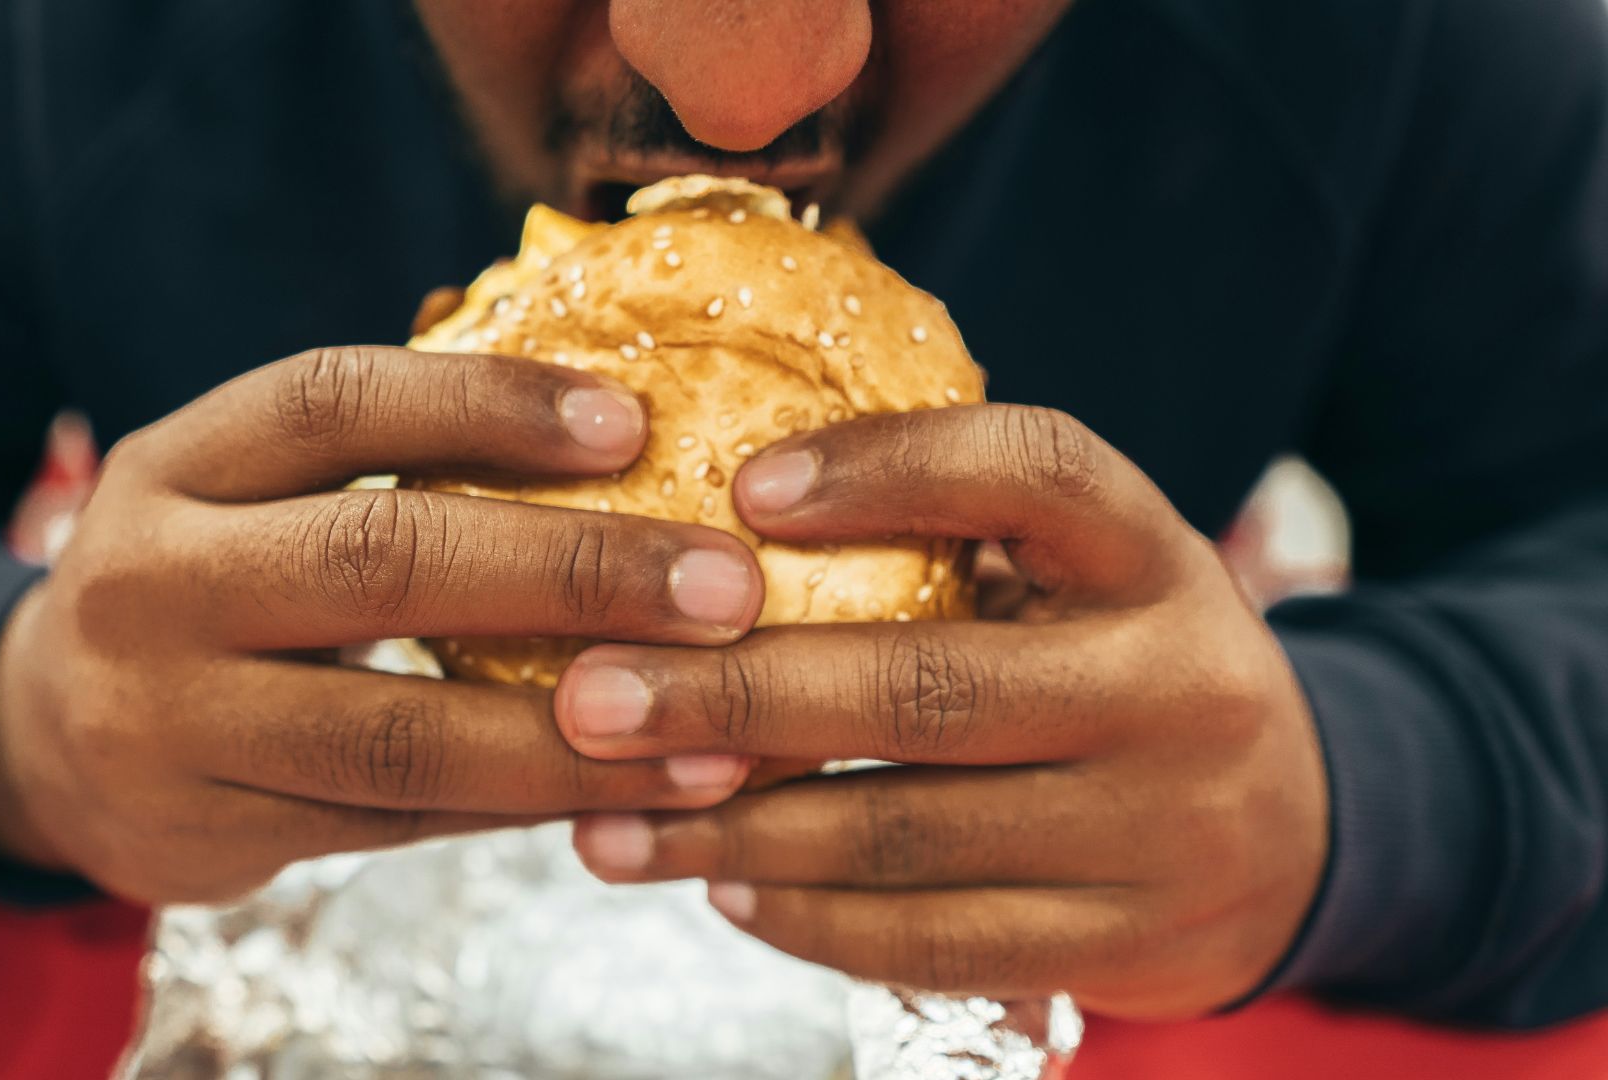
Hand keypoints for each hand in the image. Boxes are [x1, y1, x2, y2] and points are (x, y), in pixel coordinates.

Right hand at [0, 346, 765, 903]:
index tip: (633, 422)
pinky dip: (524, 805)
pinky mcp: (212, 833)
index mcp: (174, 464)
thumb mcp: (244, 492)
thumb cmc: (206, 581)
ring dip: (574, 734)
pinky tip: (628, 789)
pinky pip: (399, 823)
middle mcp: (152, 583)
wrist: (43, 736)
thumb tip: (625, 435)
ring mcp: (170, 722)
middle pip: (378, 559)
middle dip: (572, 571)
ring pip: (397, 732)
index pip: (332, 402)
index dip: (486, 404)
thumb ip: (381, 462)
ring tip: (714, 729)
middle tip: (728, 587)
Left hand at [553, 404, 1328, 1018]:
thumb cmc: (1124, 670)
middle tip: (588, 698)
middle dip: (735, 695)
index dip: (889, 468)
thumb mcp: (1084, 580)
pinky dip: (808, 918)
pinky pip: (934, 941)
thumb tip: (710, 529)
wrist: (1300, 835)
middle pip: (929, 685)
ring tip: (606, 821)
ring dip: (735, 833)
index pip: (1036, 474)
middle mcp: (1174, 687)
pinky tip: (719, 887)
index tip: (742, 486)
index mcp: (1156, 559)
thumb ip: (955, 546)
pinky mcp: (1128, 944)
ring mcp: (1160, 829)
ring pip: (909, 834)